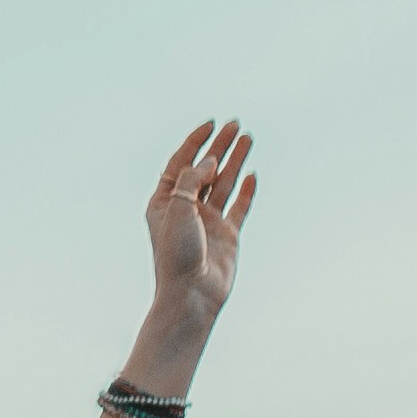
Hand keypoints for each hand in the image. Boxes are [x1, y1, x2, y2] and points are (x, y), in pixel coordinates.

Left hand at [147, 120, 255, 332]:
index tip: (211, 124)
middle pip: (205, 169)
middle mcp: (186, 209)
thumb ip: (191, 179)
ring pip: (224, 184)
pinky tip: (252, 174)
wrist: (192, 293)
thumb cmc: (176, 253)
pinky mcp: (227, 235)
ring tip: (248, 138)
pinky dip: (246, 191)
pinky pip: (239, 207)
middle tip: (235, 125)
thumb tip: (209, 160)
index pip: (180, 163)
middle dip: (219, 146)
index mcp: (164, 201)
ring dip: (235, 160)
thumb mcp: (177, 208)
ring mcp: (208, 222)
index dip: (195, 141)